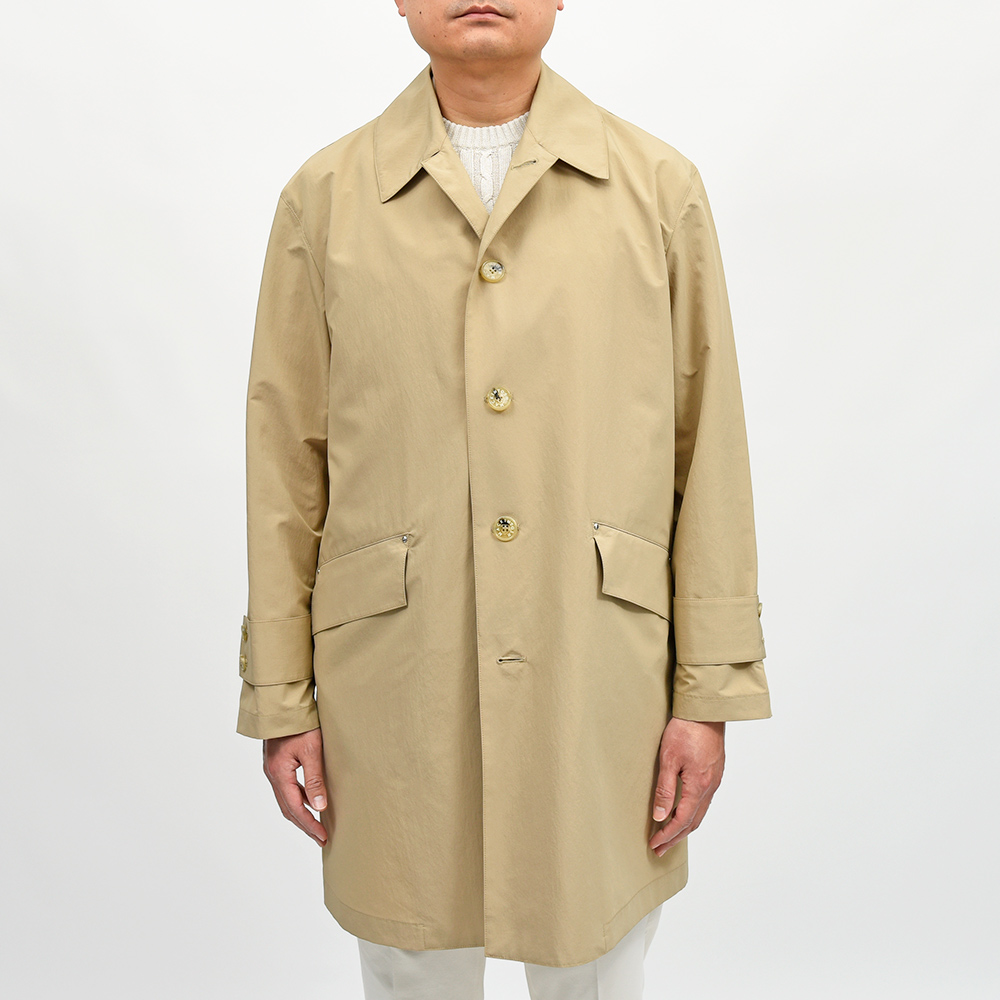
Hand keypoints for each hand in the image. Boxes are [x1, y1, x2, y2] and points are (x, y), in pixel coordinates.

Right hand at [262, 727, 328, 845]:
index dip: (309, 825)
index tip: (322, 837)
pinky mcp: (277, 762)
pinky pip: (287, 788)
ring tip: (317, 824)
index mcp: (279, 774)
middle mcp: (273, 774)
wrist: (284, 703)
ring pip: (286, 799)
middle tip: (321, 838)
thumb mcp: (312, 751)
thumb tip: (319, 808)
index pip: (295, 808)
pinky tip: (310, 800)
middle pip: (288, 808)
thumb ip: (315, 779)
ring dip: (301, 813)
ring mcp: (273, 768)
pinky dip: (298, 798)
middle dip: (304, 825)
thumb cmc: (300, 724)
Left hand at [649, 718, 724, 855]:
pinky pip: (705, 801)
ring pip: (701, 813)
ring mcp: (714, 780)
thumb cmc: (686, 731)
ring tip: (671, 836)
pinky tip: (685, 812)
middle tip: (660, 849)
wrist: (705, 712)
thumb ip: (665, 790)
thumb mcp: (668, 759)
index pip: (682, 820)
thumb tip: (660, 816)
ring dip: (685, 827)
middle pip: (693, 822)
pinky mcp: (714, 772)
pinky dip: (694, 813)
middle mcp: (710, 787)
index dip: (667, 835)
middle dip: (676, 837)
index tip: (654, 844)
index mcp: (698, 787)